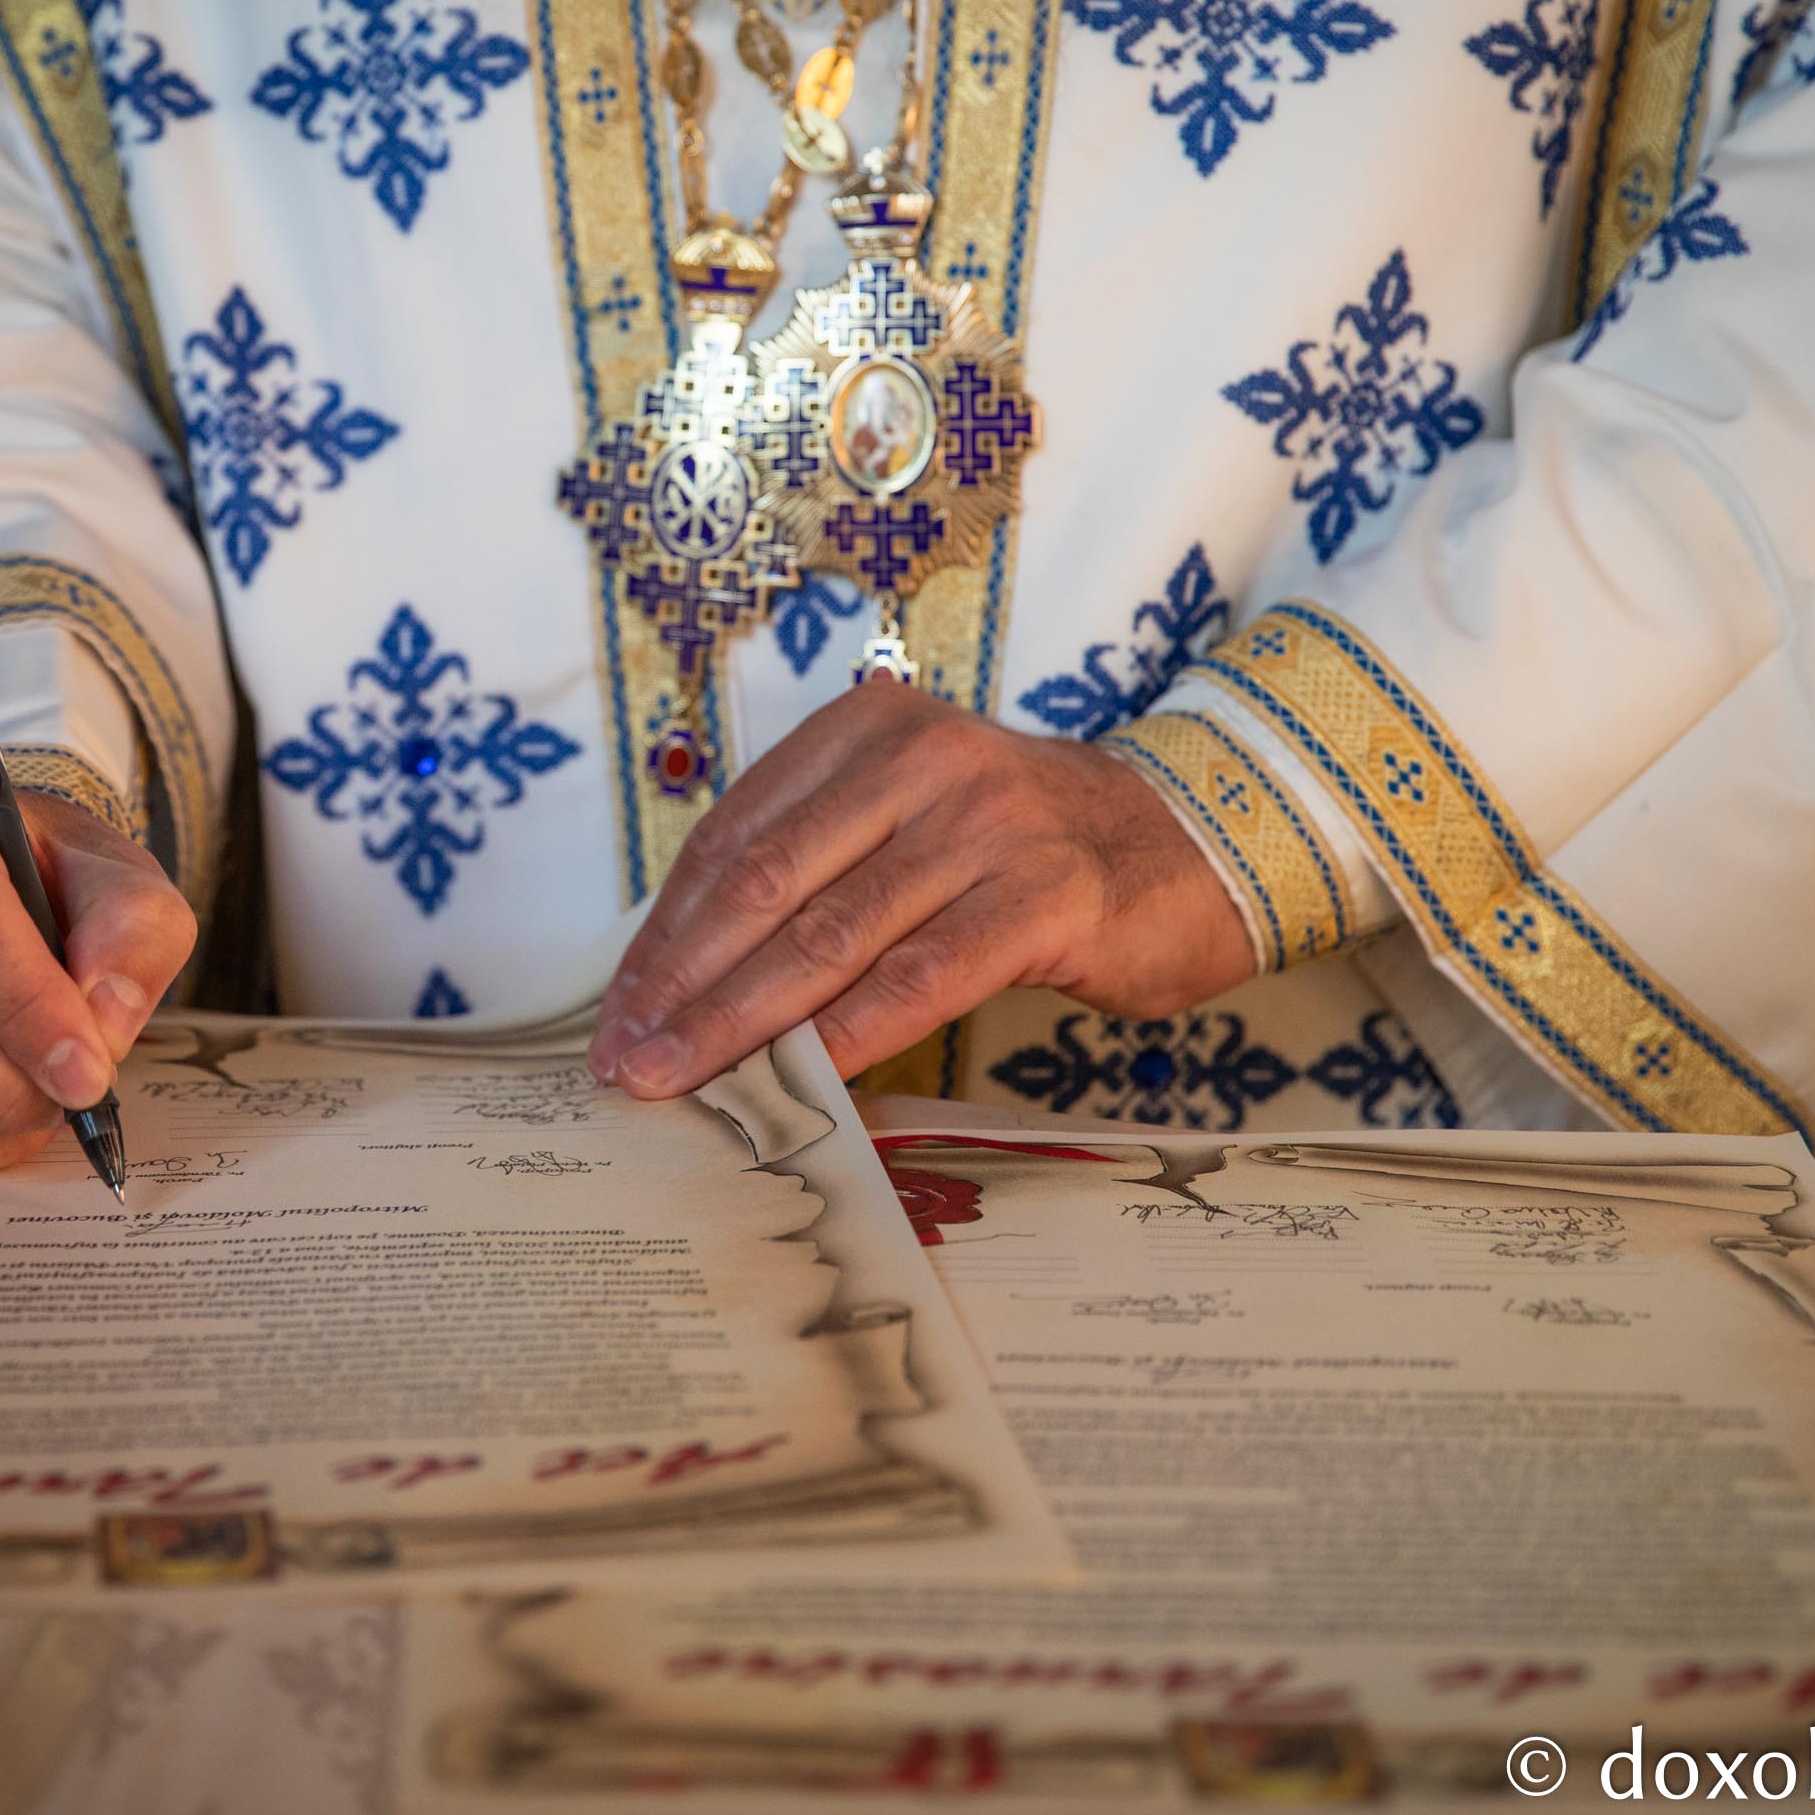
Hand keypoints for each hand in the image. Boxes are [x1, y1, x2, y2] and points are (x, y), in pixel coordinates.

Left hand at [585, 681, 1255, 1097]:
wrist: (1195, 844)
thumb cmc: (1029, 852)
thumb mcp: (912, 822)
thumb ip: (819, 872)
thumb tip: (692, 979)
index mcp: (866, 730)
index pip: (732, 839)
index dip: (665, 935)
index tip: (619, 1011)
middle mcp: (919, 761)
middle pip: (763, 887)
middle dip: (682, 985)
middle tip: (626, 1060)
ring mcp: (984, 824)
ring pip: (829, 937)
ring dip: (740, 1021)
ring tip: (681, 1080)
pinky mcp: (1042, 896)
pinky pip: (919, 979)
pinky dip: (847, 1037)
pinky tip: (797, 1083)